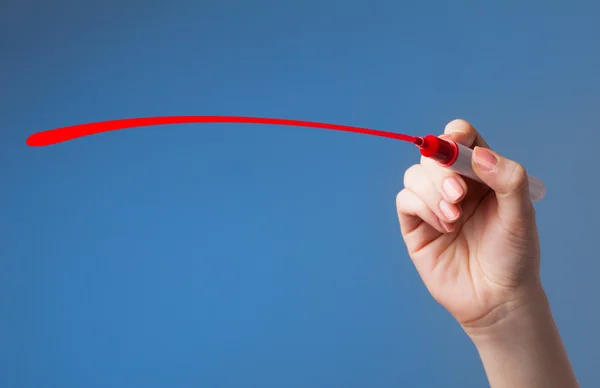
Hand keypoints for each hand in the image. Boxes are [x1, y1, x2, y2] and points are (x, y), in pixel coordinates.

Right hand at [396, 119, 540, 330]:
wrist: (496, 299)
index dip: (455, 134)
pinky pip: (405, 200)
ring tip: (454, 219)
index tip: (455, 143)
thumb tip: (479, 154)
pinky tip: (444, 227)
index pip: (461, 138)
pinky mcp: (415, 225)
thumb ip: (508, 178)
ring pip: (415, 175)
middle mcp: (454, 185)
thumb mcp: (521, 214)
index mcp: (482, 175)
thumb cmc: (513, 255)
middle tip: (459, 196)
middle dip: (442, 171)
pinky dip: (422, 208)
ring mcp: (432, 205)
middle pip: (432, 155)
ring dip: (432, 192)